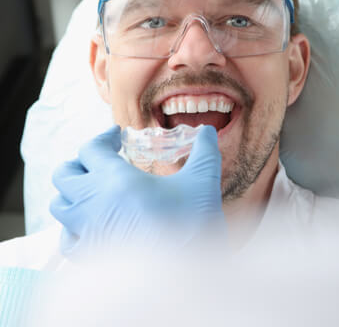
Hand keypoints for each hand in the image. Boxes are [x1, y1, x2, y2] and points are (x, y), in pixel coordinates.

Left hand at [50, 125, 225, 259]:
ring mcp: (86, 230)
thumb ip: (205, 152)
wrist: (182, 277)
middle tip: (99, 161)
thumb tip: (208, 131)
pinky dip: (72, 226)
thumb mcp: (202, 182)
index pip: (91, 148)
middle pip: (65, 173)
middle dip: (80, 162)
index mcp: (115, 179)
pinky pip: (66, 237)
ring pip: (60, 203)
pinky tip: (92, 224)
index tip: (116, 136)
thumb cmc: (190, 225)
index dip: (103, 137)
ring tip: (93, 190)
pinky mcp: (88, 255)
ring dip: (72, 192)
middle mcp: (92, 201)